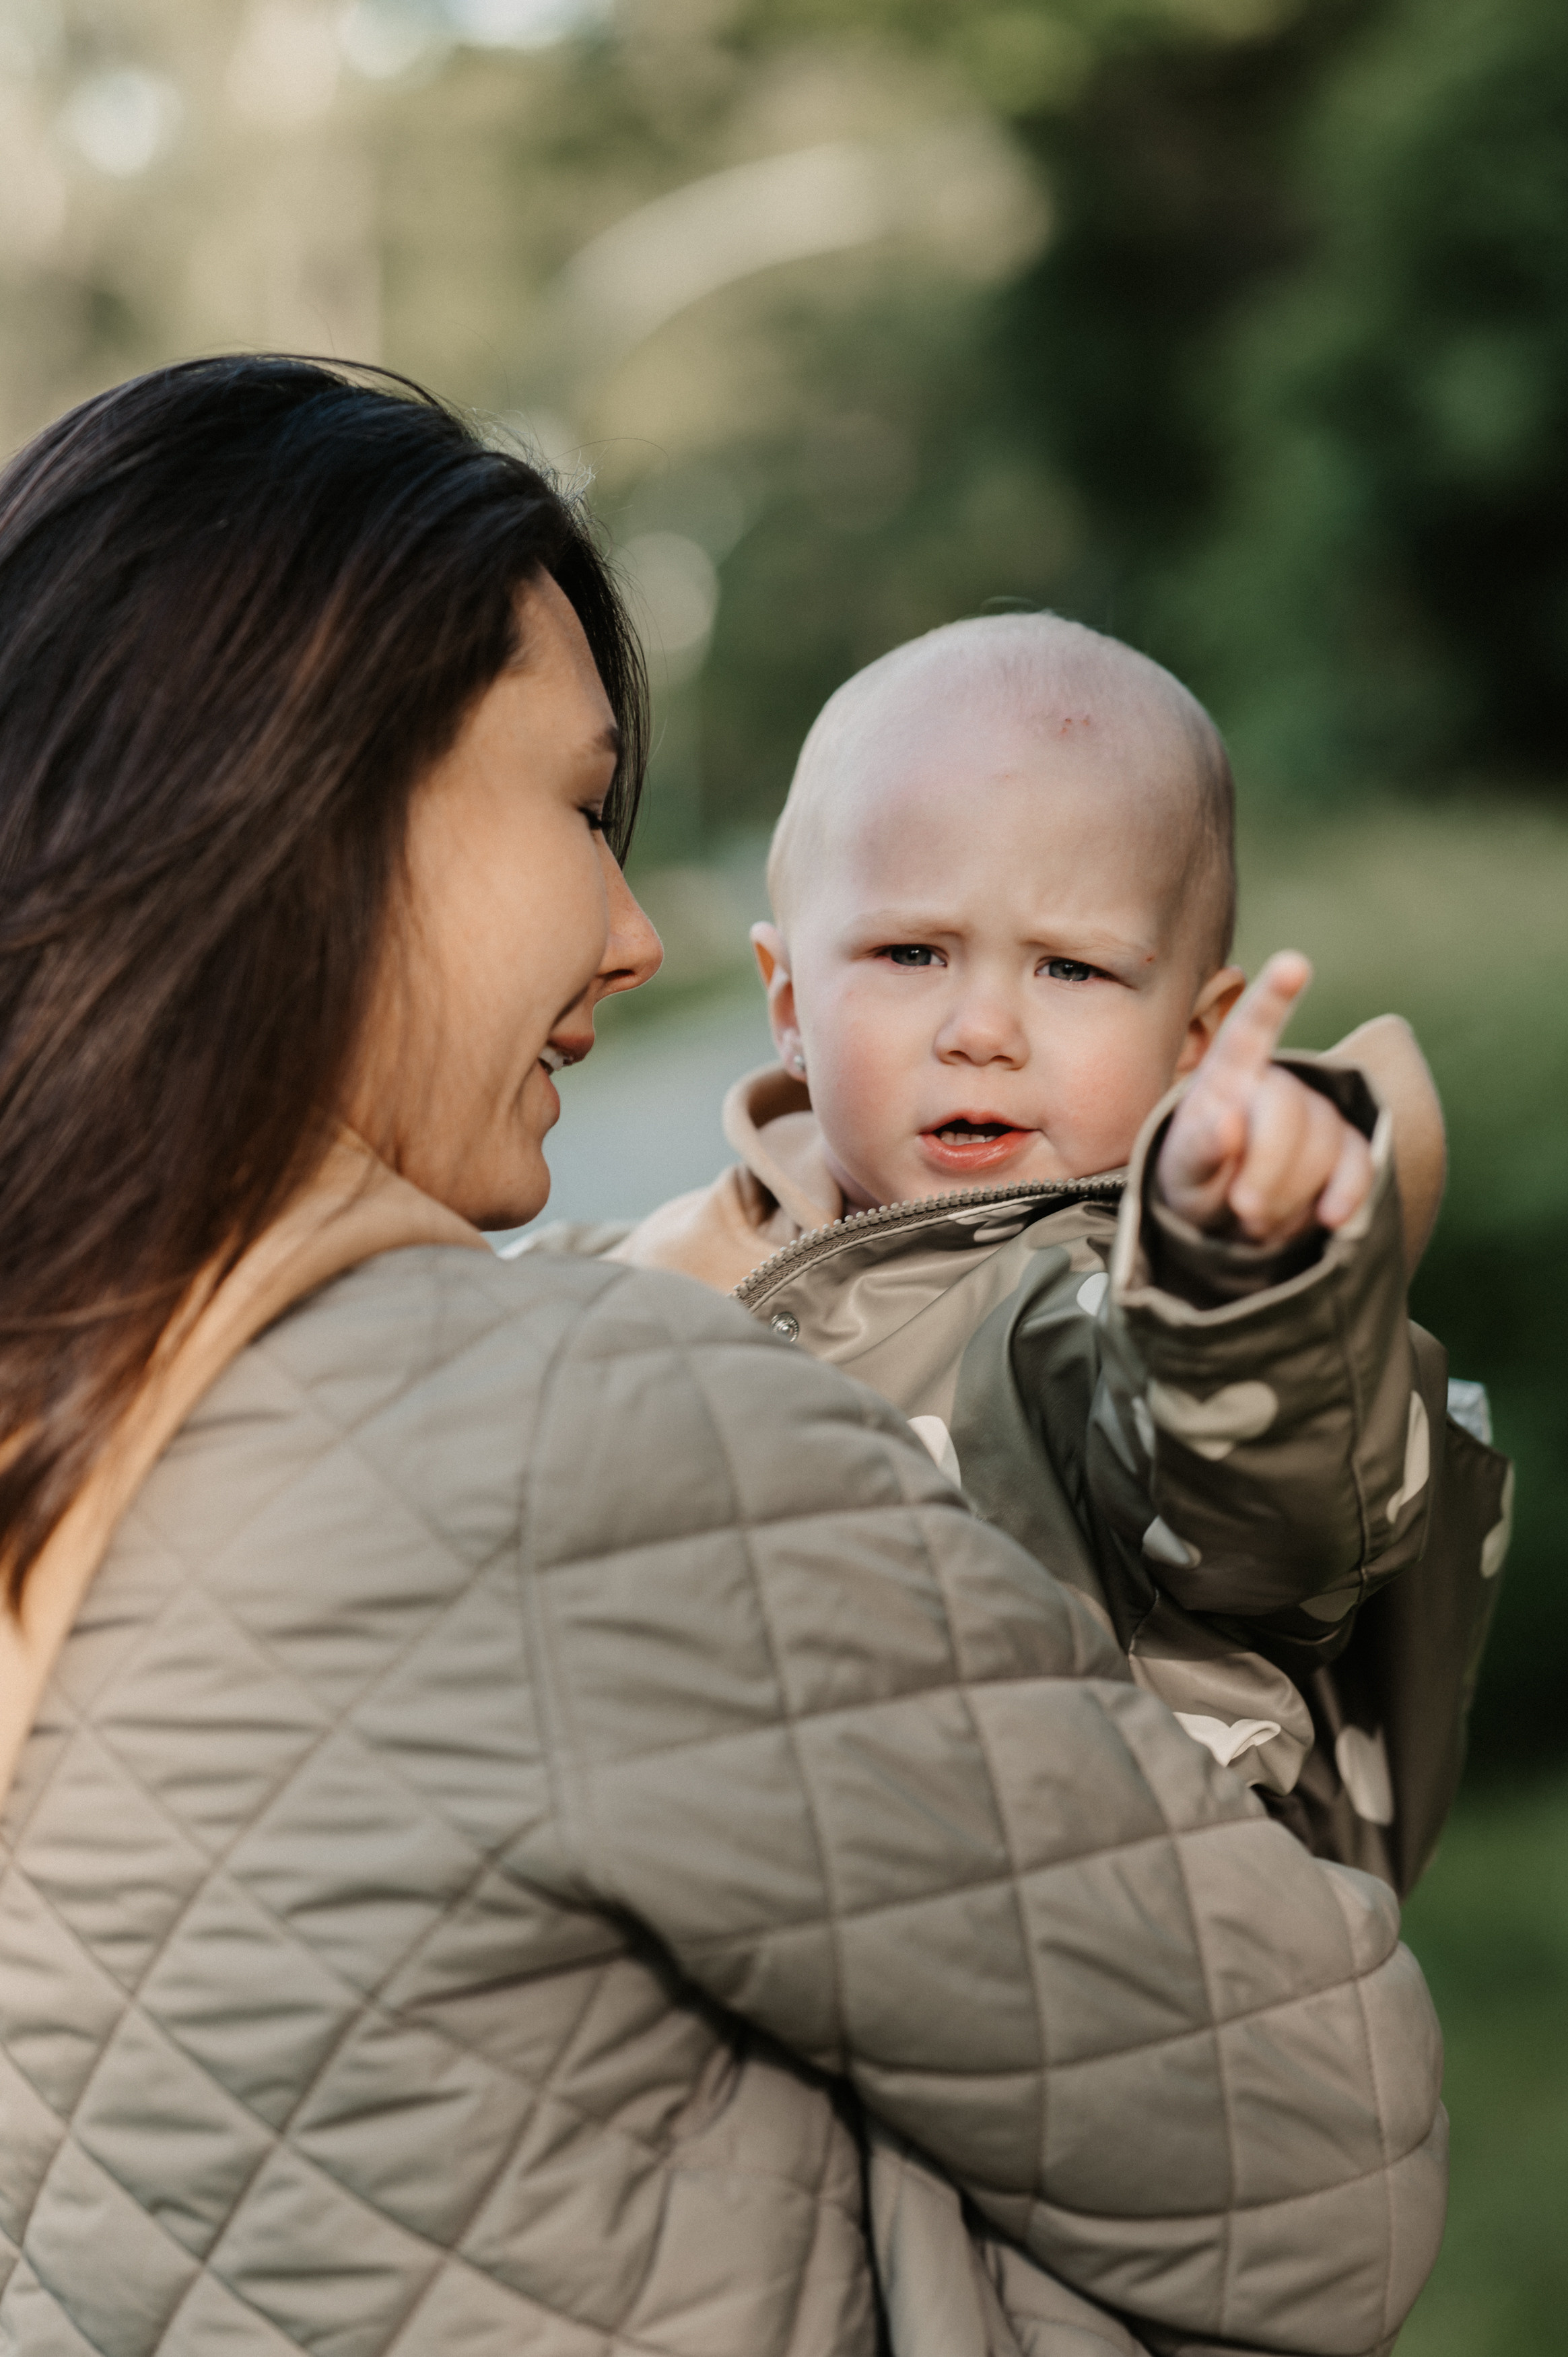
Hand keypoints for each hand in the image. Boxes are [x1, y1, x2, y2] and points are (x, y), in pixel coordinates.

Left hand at [1157, 952, 1373, 1249]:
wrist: (1230, 1220)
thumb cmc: (1197, 1182)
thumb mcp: (1180, 1173)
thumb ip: (1197, 1151)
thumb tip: (1227, 1122)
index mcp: (1227, 1075)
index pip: (1249, 1030)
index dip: (1273, 997)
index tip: (1294, 964)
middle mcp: (1276, 1083)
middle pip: (1285, 1108)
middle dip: (1265, 1166)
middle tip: (1242, 1210)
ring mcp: (1317, 1113)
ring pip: (1323, 1142)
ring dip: (1290, 1193)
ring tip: (1255, 1220)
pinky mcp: (1348, 1148)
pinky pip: (1360, 1162)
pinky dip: (1347, 1193)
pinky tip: (1332, 1219)